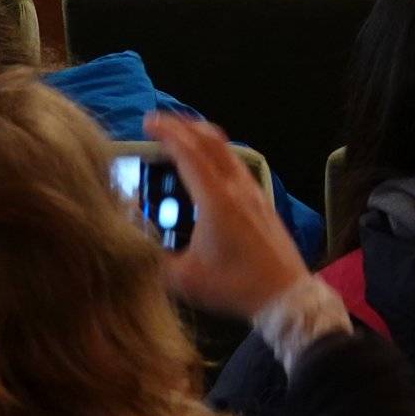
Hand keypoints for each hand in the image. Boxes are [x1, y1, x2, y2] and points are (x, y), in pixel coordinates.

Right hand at [144, 112, 306, 320]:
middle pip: (210, 141)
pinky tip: (205, 167)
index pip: (189, 153)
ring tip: (180, 137)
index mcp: (216, 199)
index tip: (148, 121)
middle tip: (159, 122)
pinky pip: (236, 163)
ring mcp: (253, 191)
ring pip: (226, 150)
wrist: (284, 294)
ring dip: (202, 137)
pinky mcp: (262, 200)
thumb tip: (130, 234)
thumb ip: (152, 255)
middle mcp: (237, 187)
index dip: (167, 133)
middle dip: (183, 125)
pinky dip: (216, 153)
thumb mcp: (184, 278)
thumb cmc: (234, 286)